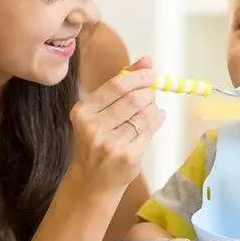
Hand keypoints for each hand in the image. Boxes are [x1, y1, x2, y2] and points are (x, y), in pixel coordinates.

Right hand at [68, 56, 165, 195]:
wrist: (92, 180)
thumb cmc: (96, 138)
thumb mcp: (99, 111)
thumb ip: (120, 83)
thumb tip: (146, 60)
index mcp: (82, 112)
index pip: (116, 87)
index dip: (137, 76)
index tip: (149, 72)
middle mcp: (94, 128)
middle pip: (133, 99)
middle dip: (148, 92)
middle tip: (150, 92)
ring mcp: (111, 144)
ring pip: (144, 115)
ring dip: (152, 107)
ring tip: (150, 108)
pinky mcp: (128, 157)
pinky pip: (150, 131)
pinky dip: (156, 120)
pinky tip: (154, 119)